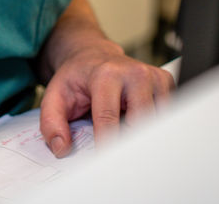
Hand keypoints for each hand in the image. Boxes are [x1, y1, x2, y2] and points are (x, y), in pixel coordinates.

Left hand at [39, 39, 173, 156]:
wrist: (92, 55)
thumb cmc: (76, 77)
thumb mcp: (54, 95)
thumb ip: (51, 122)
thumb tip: (61, 147)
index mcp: (106, 75)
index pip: (109, 120)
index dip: (106, 146)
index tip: (102, 163)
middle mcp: (134, 73)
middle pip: (141, 124)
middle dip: (128, 143)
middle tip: (117, 155)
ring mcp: (153, 77)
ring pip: (158, 123)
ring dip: (143, 134)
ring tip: (125, 131)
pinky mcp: (166, 82)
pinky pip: (168, 116)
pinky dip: (155, 125)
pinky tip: (138, 120)